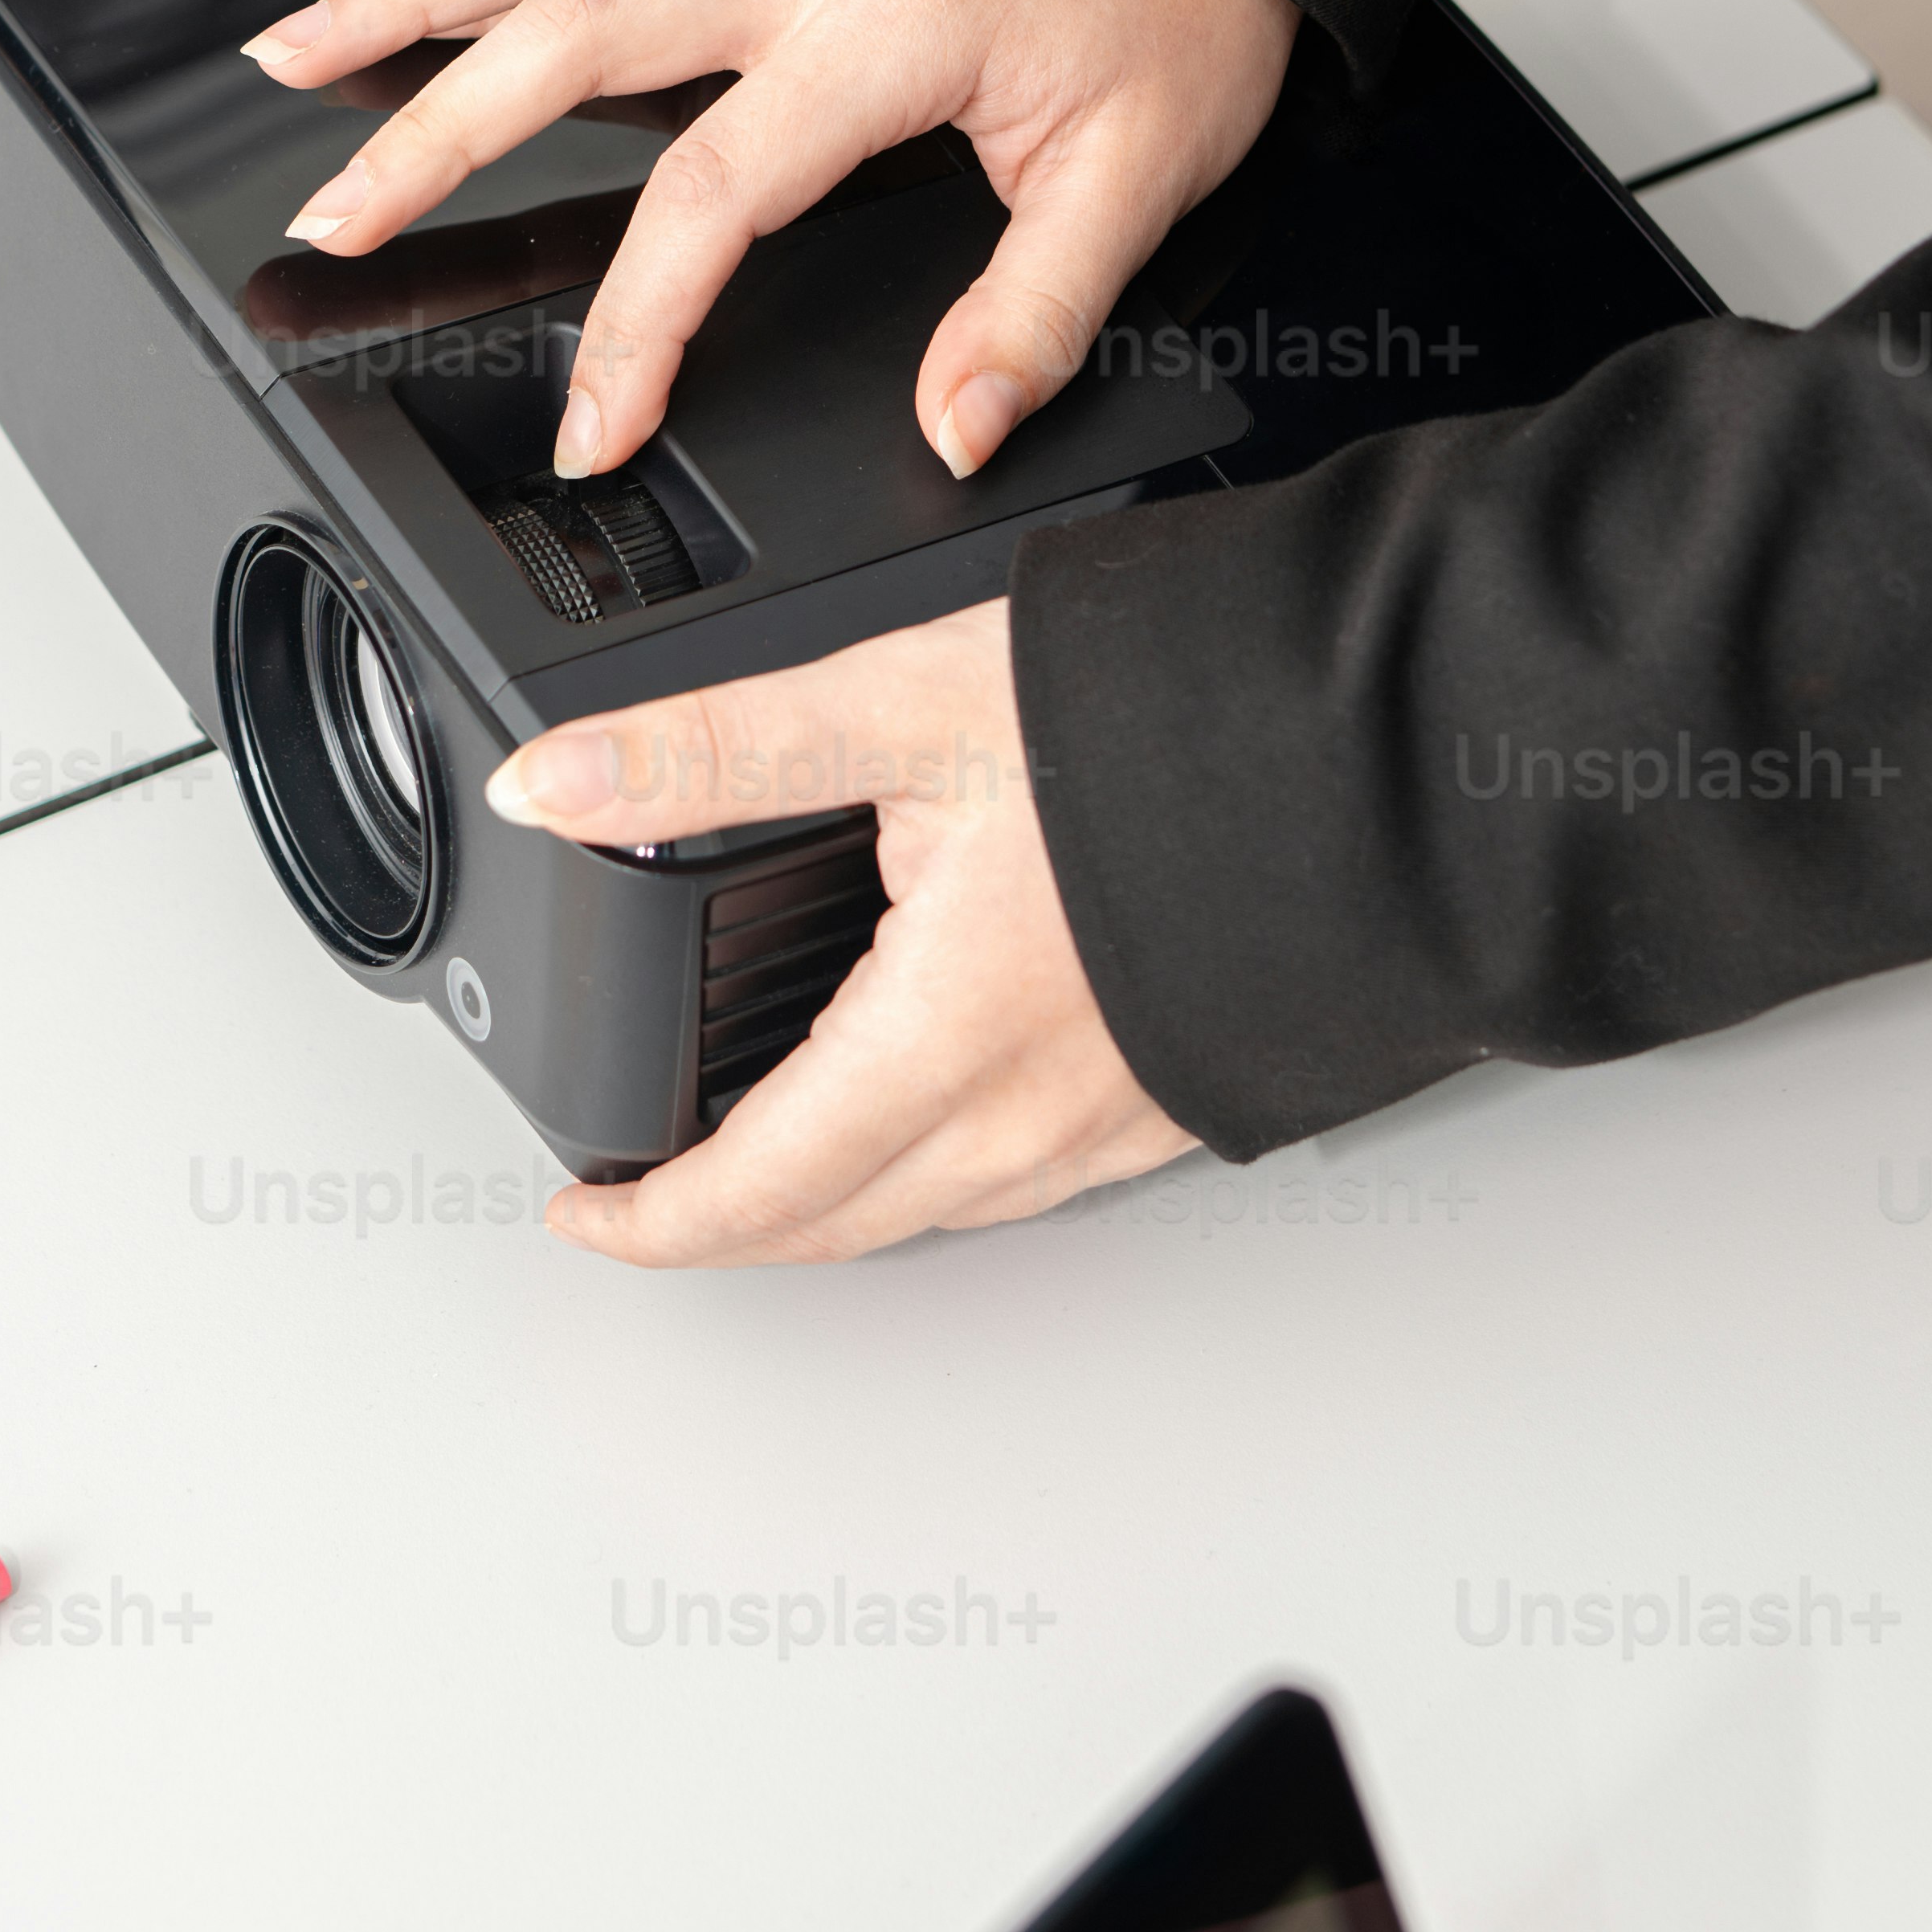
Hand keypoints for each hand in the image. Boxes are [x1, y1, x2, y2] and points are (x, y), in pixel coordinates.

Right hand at [240, 0, 1296, 483]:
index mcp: (890, 28)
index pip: (719, 185)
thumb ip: (1036, 314)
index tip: (595, 425)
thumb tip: (953, 430)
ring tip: (286, 55)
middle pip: (570, 26)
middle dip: (432, 126)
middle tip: (338, 218)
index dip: (641, 320)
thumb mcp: (1146, 174)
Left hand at [493, 600, 1194, 1265]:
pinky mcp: (1175, 1099)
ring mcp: (1114, 1120)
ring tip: (762, 1163)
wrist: (1378, 747)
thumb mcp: (901, 702)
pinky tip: (924, 1115)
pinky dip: (937, 1176)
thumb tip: (554, 782)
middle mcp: (1031, 1112)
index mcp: (944, 1036)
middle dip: (725, 1229)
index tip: (580, 1213)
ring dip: (832, 1208)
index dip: (649, 1223)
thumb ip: (710, 750)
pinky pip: (1026, 1183)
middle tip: (646, 1201)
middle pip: (839, 1225)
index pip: (756, 1189)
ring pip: (934, 1214)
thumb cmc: (1168, 721)